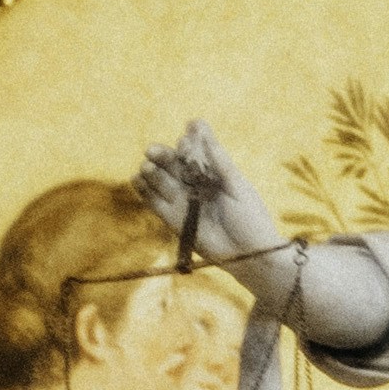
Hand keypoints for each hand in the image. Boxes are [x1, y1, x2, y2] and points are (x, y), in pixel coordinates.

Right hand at [136, 120, 284, 267]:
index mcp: (214, 172)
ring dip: (152, 172)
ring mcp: (184, 201)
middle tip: (152, 151)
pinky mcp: (174, 220)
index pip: (195, 151)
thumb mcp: (239, 188)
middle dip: (162, 155)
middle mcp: (196, 184)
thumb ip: (221, 163)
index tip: (184, 140)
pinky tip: (137, 180)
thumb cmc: (251, 219)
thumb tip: (204, 133)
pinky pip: (155, 203)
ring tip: (147, 167)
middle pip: (173, 164)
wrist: (249, 256)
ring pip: (161, 180)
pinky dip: (144, 191)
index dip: (187, 143)